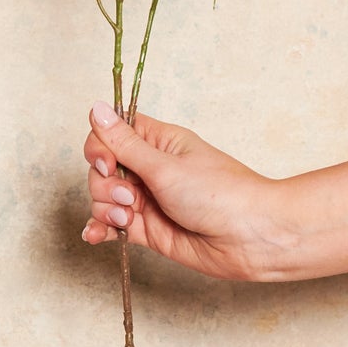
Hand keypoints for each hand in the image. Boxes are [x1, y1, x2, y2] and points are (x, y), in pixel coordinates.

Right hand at [80, 101, 288, 280]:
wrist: (250, 238)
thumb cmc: (221, 194)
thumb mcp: (165, 165)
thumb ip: (124, 144)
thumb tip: (96, 108)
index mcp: (158, 142)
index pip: (112, 133)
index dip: (100, 147)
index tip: (107, 163)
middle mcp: (151, 168)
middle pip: (103, 168)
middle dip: (106, 184)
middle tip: (132, 197)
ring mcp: (149, 199)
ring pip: (104, 197)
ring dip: (106, 208)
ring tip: (129, 218)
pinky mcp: (148, 228)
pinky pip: (112, 224)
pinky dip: (100, 228)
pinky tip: (97, 235)